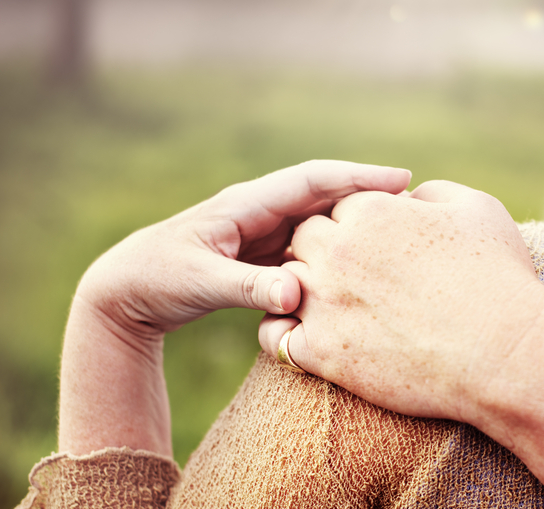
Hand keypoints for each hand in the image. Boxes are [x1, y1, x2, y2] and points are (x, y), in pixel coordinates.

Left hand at [76, 160, 411, 338]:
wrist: (126, 293)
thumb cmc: (156, 279)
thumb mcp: (200, 284)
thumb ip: (248, 289)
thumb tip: (296, 295)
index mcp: (246, 204)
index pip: (312, 180)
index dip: (358, 177)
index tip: (402, 180)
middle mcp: (259, 211)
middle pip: (325, 194)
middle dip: (368, 193)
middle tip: (417, 202)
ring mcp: (263, 232)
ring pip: (321, 220)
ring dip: (356, 221)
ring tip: (401, 229)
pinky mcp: (263, 255)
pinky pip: (310, 246)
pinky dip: (338, 248)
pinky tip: (362, 260)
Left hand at [259, 180, 543, 421]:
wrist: (503, 353)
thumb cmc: (498, 279)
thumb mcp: (478, 209)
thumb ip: (435, 193)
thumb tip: (411, 198)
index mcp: (371, 212)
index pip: (339, 208)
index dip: (356, 227)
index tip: (378, 249)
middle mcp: (338, 252)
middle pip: (304, 241)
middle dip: (321, 254)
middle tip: (351, 277)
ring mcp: (325, 303)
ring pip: (285, 286)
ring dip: (301, 292)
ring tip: (330, 309)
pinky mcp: (323, 353)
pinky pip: (277, 340)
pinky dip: (285, 338)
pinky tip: (311, 342)